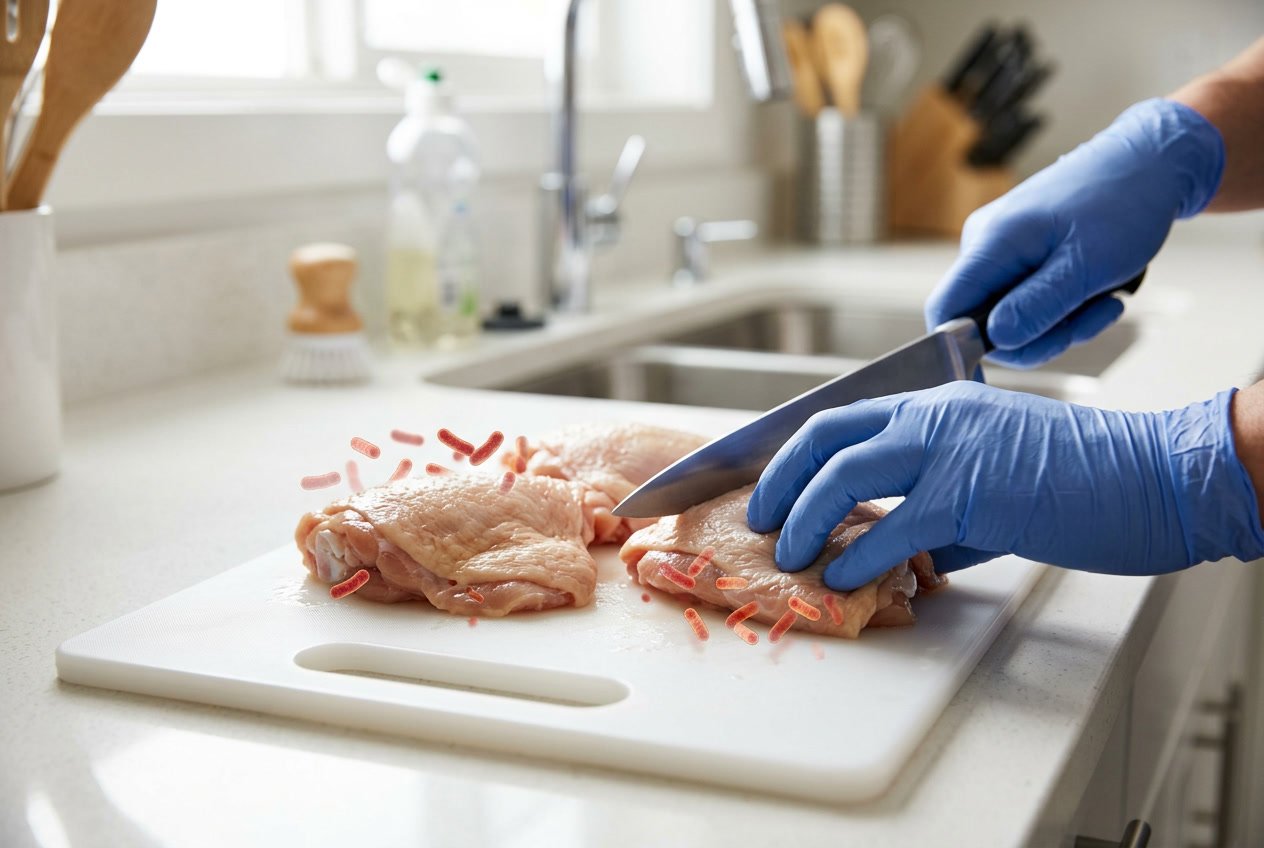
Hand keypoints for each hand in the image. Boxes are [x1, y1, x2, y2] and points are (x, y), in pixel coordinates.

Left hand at [746, 382, 1263, 590]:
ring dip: (805, 520)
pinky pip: (890, 529)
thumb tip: (897, 553)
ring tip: (789, 554)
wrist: (1152, 477)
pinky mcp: (970, 492)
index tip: (770, 488)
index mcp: (936, 406)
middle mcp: (934, 416)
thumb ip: (938, 511)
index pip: (841, 419)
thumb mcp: (994, 481)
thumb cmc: (1082, 481)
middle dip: (780, 480)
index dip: (794, 454)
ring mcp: (949, 449)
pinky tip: (843, 579)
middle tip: (762, 519)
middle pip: (825, 437)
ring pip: (844, 475)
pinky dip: (857, 558)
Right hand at [925, 98, 1223, 368]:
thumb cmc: (1124, 203)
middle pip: (983, 322)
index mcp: (991, 243)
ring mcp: (1003, 250)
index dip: (963, 346)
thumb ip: (1038, 306)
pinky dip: (1063, 308)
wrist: (1151, 163)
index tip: (1008, 361)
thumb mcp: (1087, 266)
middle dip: (1037, 336)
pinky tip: (1097, 293)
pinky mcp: (1022, 254)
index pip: (945, 309)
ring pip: (1012, 316)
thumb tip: (996, 340)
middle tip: (1087, 322)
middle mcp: (985, 245)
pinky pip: (1029, 300)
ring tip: (1102, 301)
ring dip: (1059, 324)